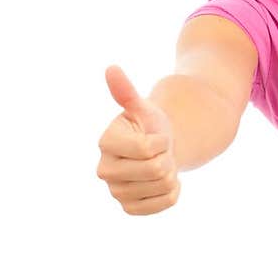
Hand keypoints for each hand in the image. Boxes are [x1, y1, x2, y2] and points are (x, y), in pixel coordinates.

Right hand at [97, 65, 178, 215]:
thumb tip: (111, 69)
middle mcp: (104, 170)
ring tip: (159, 165)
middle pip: (156, 170)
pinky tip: (162, 182)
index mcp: (105, 142)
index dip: (161, 141)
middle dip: (167, 158)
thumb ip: (127, 92)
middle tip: (160, 153)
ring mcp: (115, 192)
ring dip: (171, 174)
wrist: (157, 151)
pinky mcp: (129, 208)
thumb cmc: (149, 126)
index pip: (147, 149)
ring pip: (164, 186)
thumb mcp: (143, 107)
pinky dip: (173, 192)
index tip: (156, 137)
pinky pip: (165, 203)